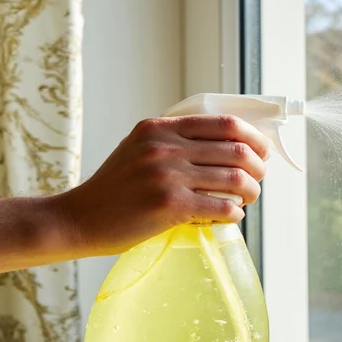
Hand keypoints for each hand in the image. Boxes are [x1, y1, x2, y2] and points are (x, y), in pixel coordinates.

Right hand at [51, 115, 269, 255]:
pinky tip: (233, 216)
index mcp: (161, 127)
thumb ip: (176, 140)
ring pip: (234, 179)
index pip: (224, 123)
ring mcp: (167, 176)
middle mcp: (165, 147)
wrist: (79, 218)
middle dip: (257, 167)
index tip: (262, 151)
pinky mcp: (169, 206)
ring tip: (248, 199)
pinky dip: (234, 213)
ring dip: (251, 191)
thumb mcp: (140, 148)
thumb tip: (229, 146)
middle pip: (236, 150)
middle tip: (258, 179)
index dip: (253, 137)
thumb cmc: (116, 187)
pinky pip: (221, 207)